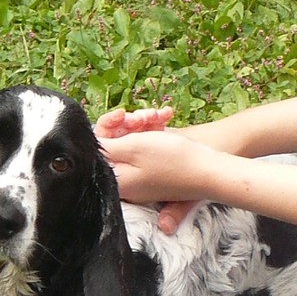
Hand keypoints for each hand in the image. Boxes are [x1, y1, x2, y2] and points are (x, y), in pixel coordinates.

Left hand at [96, 107, 196, 233]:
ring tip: (160, 116)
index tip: (122, 115)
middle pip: (116, 143)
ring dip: (144, 122)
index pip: (98, 150)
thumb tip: (85, 148)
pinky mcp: (155, 169)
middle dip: (129, 123)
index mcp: (116, 179)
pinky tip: (167, 118)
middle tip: (145, 117)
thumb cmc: (173, 160)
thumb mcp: (134, 147)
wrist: (210, 171)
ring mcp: (141, 175)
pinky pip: (147, 145)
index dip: (108, 127)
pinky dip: (155, 130)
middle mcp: (126, 180)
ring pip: (133, 140)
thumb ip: (106, 147)